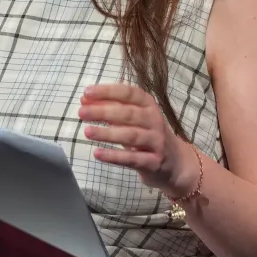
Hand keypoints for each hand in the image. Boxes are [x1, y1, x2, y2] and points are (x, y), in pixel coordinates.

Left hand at [78, 83, 199, 195]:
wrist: (175, 164)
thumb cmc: (147, 135)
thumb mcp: (133, 119)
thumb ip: (111, 108)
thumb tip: (85, 98)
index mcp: (149, 105)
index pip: (130, 93)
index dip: (108, 91)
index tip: (87, 92)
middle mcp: (155, 121)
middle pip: (129, 114)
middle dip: (103, 112)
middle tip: (81, 112)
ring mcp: (156, 142)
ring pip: (131, 136)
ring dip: (107, 133)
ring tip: (87, 131)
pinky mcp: (154, 162)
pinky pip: (133, 159)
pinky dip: (114, 156)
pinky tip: (97, 153)